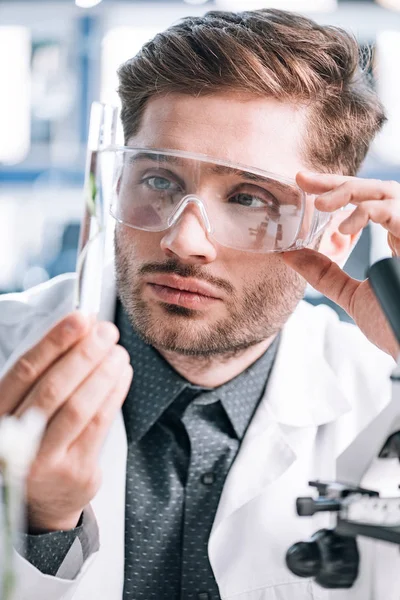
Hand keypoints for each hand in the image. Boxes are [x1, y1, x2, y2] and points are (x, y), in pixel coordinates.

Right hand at [0, 312, 132, 531]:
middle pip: (54, 388)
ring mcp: (44, 461)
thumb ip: (44, 373)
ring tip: (119, 352)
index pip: (25, 371)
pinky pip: (100, 425)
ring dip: (104, 373)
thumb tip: (81, 328)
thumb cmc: (34, 440)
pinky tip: (122, 375)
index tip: (79, 318)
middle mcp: (15, 441)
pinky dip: (114, 394)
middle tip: (107, 332)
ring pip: (80, 407)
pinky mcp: (75, 472)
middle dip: (85, 354)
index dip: (54, 341)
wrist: (41, 500)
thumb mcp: (23, 408)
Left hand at [283, 172, 399, 358]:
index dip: (337, 189)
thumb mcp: (351, 294)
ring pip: (387, 191)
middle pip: (375, 189)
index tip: (305, 185)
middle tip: (303, 179)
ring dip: (349, 191)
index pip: (366, 202)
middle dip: (337, 181)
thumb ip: (325, 273)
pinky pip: (395, 210)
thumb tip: (289, 254)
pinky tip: (343, 226)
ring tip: (319, 203)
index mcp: (397, 237)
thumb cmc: (394, 324)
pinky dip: (366, 212)